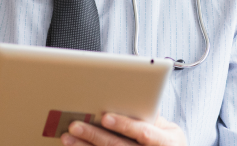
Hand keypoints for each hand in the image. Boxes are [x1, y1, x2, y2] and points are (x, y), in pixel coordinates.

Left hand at [61, 114, 185, 145]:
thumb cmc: (166, 143)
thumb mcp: (168, 130)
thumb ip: (152, 115)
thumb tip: (134, 95)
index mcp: (166, 142)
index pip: (144, 133)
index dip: (124, 125)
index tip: (105, 116)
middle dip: (95, 135)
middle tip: (75, 125)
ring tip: (67, 137)